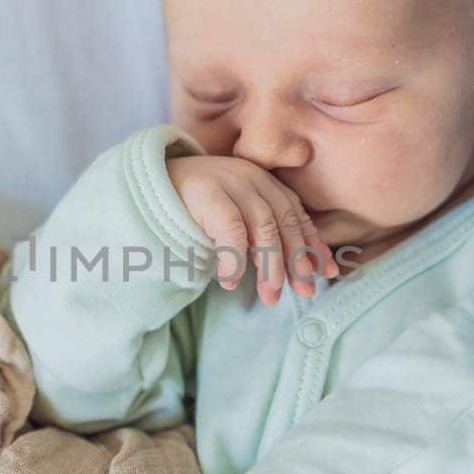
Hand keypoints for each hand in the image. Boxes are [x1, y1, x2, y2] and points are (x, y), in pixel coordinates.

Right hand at [166, 155, 339, 304]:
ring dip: (270, 266)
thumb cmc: (194, 208)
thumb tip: (298, 269)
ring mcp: (229, 182)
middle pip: (283, 222)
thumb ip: (260, 234)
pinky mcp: (206, 193)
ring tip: (270, 296)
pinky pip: (230, 230)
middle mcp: (251, 178)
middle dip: (296, 260)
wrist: (146, 185)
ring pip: (263, 227)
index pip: (295, 214)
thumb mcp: (234, 217)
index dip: (312, 243)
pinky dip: (235, 259)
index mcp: (262, 182)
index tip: (327, 272)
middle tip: (304, 292)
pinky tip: (232, 282)